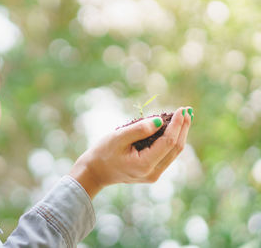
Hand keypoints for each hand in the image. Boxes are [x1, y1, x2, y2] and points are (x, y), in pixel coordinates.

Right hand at [69, 107, 192, 198]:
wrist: (95, 172)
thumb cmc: (103, 152)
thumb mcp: (118, 137)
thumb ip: (139, 130)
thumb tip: (160, 121)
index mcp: (144, 164)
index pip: (169, 142)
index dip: (178, 125)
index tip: (182, 109)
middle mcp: (153, 173)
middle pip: (176, 148)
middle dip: (183, 128)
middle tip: (188, 110)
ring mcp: (154, 175)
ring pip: (174, 152)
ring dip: (180, 133)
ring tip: (184, 117)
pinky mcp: (152, 172)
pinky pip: (167, 154)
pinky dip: (171, 140)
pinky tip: (172, 128)